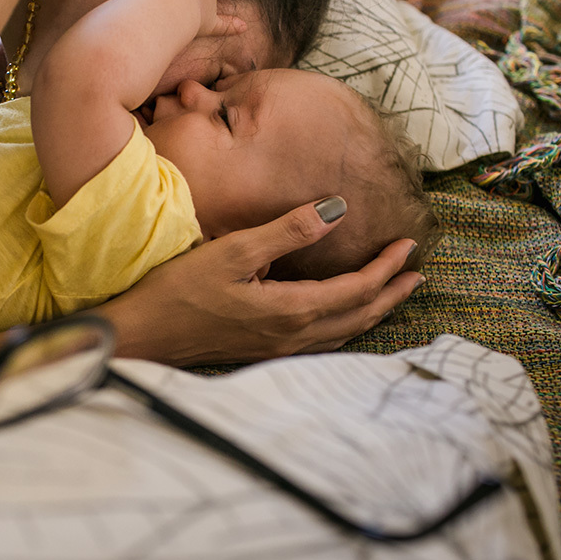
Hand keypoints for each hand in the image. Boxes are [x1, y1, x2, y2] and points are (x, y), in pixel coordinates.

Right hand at [96, 199, 425, 366]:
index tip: (409, 245)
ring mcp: (277, 348)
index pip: (357, 289)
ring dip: (372, 312)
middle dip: (391, 294)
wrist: (143, 334)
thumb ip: (286, 231)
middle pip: (359, 316)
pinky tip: (340, 319)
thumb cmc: (180, 290)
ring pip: (343, 333)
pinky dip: (345, 326)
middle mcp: (292, 335)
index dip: (386, 267)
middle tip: (416, 273)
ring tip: (390, 295)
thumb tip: (335, 209)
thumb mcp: (234, 251)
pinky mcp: (261, 350)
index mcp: (291, 309)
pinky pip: (322, 342)